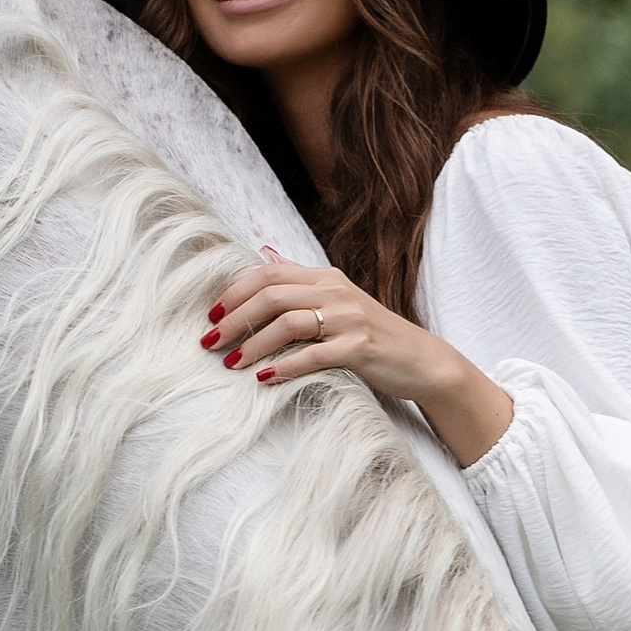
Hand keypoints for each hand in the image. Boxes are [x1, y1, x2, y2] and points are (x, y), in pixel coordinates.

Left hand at [200, 247, 513, 467]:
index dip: (234, 292)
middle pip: (272, 295)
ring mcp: (348, 319)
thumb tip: (262, 252)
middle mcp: (335, 292)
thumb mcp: (335, 298)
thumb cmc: (371, 333)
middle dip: (234, 318)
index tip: (211, 314)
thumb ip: (298, 278)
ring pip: (288, 323)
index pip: (268, 274)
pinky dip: (284, 367)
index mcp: (325, 278)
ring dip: (253, 343)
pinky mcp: (359, 349)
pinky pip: (312, 355)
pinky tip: (264, 378)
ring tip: (231, 363)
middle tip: (210, 342)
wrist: (420, 360)